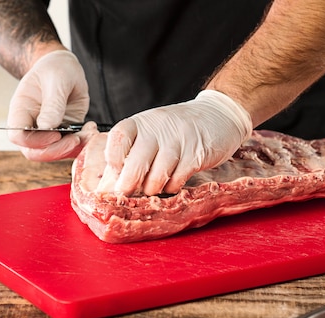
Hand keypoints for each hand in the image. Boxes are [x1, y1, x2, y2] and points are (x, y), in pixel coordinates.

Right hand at [7, 50, 89, 160]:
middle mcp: (31, 124)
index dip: (35, 141)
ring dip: (73, 149)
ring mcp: (47, 131)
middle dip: (56, 151)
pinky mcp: (64, 133)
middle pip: (34, 152)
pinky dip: (82, 144)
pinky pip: (69, 148)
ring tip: (89, 132)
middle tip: (76, 140)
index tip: (56, 134)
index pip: (18, 136)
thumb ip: (53, 103)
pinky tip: (91, 130)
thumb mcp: (57, 79)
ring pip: (53, 153)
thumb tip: (47, 127)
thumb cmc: (56, 69)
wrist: (66, 68)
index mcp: (22, 109)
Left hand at [96, 90, 251, 195]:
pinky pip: (177, 179)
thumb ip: (128, 156)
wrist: (218, 116)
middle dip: (128, 185)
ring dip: (152, 189)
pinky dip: (171, 187)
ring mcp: (178, 141)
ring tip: (153, 188)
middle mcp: (158, 129)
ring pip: (157, 176)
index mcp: (141, 123)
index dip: (112, 158)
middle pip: (136, 163)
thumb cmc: (176, 131)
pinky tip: (171, 183)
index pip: (118, 137)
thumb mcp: (150, 134)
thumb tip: (106, 187)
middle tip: (127, 194)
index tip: (115, 172)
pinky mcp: (197, 155)